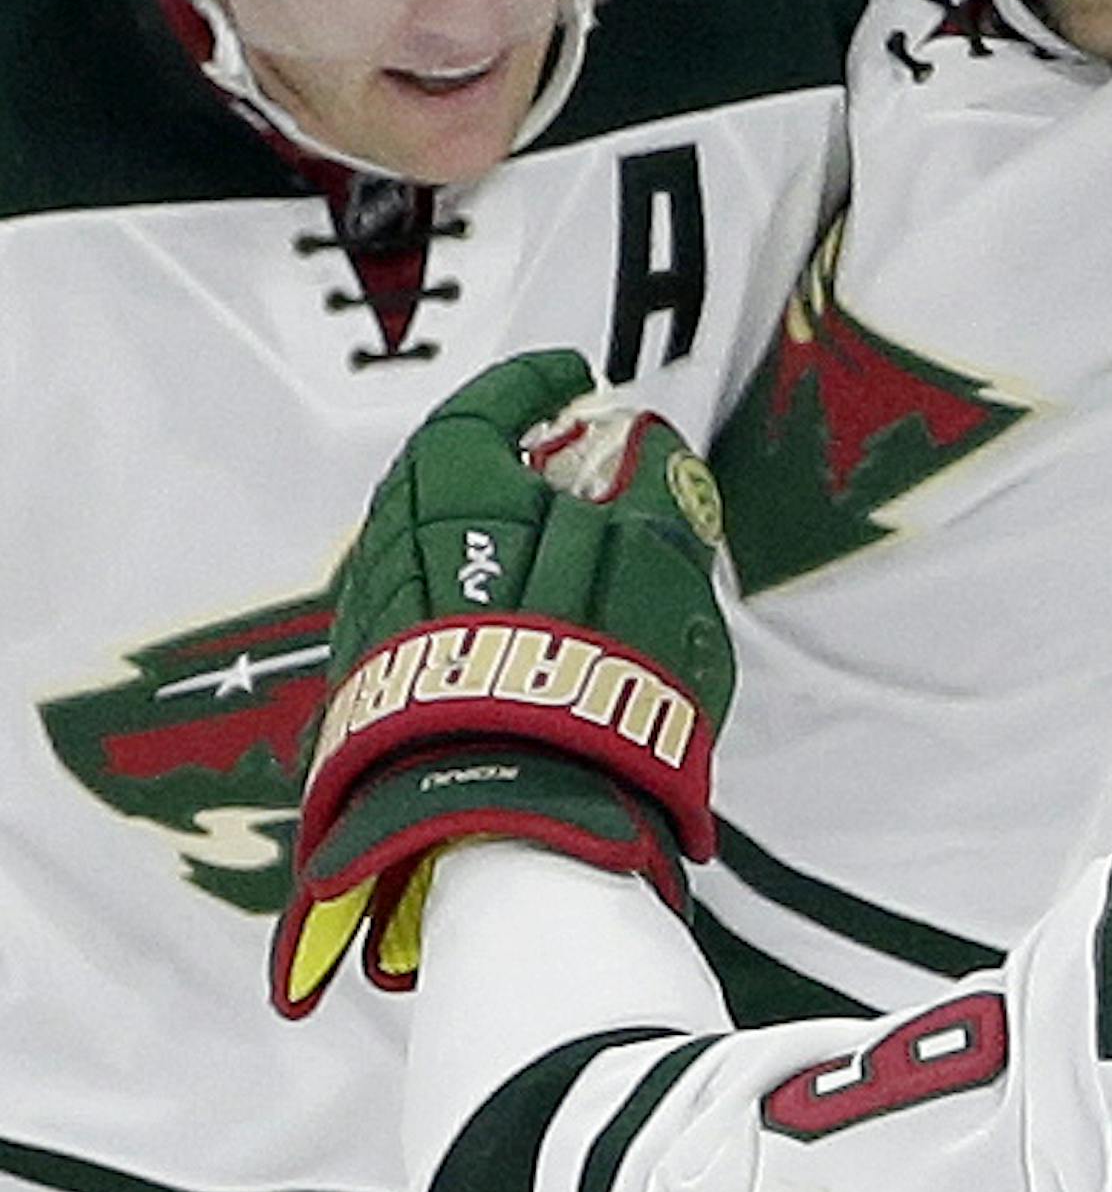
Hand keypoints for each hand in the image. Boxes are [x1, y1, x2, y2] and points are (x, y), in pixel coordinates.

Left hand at [273, 352, 734, 1016]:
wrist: (509, 811)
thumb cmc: (590, 672)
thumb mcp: (660, 560)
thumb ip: (656, 492)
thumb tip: (653, 455)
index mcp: (452, 485)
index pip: (486, 406)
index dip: (534, 384)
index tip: (572, 380)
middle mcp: (392, 543)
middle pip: (442, 480)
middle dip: (505, 467)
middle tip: (566, 470)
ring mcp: (372, 625)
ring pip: (427, 557)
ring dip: (486, 546)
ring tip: (553, 565)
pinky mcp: (370, 698)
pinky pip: (421, 627)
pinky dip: (468, 612)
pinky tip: (517, 641)